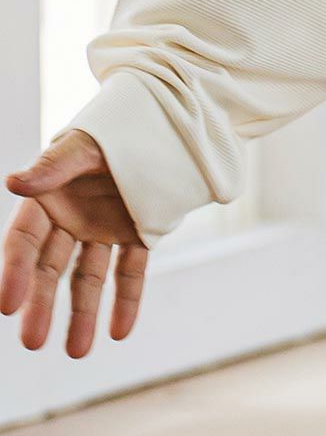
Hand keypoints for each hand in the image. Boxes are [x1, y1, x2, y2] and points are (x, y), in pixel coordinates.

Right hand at [3, 131, 148, 355]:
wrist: (167, 117)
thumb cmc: (116, 123)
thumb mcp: (86, 143)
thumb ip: (55, 166)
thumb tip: (14, 182)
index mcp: (50, 197)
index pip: (25, 241)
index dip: (15, 272)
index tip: (7, 305)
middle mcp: (72, 218)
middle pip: (52, 269)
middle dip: (42, 305)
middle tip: (34, 343)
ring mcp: (104, 228)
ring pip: (89, 278)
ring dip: (84, 314)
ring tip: (78, 352)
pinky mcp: (137, 233)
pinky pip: (130, 271)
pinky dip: (127, 300)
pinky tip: (120, 332)